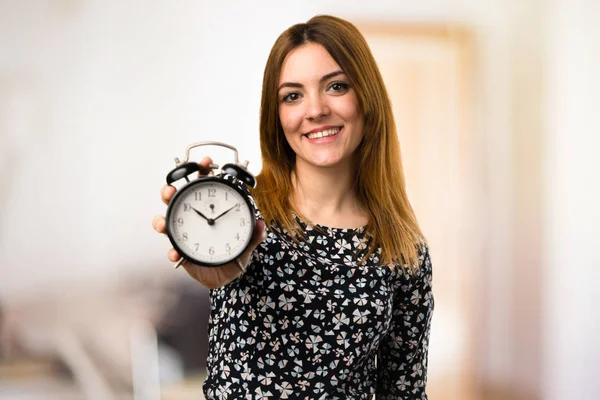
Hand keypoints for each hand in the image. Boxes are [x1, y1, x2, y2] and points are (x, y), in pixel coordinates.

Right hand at [152, 156, 266, 288]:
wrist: (229, 276)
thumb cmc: (236, 252)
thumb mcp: (247, 241)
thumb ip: (255, 234)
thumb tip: (261, 224)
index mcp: (210, 209)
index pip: (202, 184)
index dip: (201, 170)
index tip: (205, 162)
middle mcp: (192, 218)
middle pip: (175, 199)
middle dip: (168, 191)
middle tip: (170, 191)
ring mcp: (183, 234)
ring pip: (165, 222)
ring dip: (160, 221)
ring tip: (163, 224)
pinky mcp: (180, 252)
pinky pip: (172, 250)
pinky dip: (172, 252)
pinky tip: (176, 254)